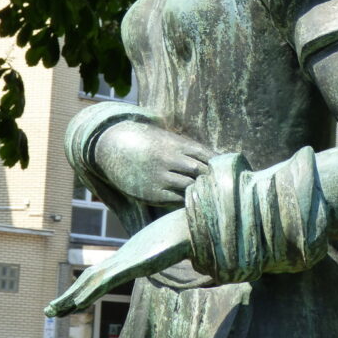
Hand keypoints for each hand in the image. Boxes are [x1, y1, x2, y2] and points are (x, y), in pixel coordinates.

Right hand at [94, 121, 214, 207]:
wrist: (113, 147)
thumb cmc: (144, 142)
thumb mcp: (165, 137)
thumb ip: (185, 147)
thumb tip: (211, 157)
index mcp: (175, 143)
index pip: (204, 154)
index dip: (216, 163)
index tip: (224, 169)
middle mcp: (169, 159)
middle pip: (200, 171)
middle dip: (210, 177)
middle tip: (220, 185)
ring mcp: (160, 176)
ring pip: (189, 186)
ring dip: (198, 190)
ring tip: (206, 194)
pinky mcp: (152, 192)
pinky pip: (176, 199)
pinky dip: (185, 199)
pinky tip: (189, 200)